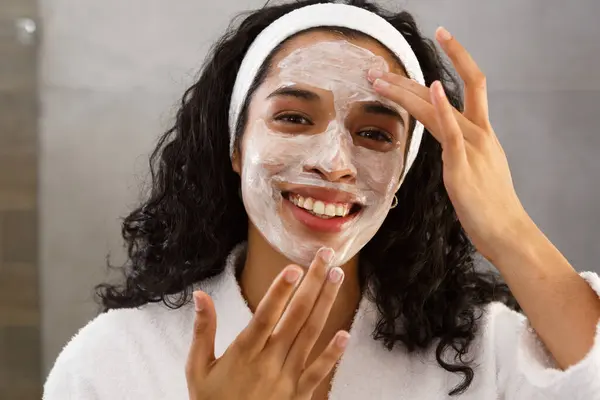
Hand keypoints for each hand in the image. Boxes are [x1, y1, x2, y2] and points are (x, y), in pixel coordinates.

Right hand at [185, 248, 348, 399]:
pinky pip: (318, 372)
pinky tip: (345, 334)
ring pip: (311, 335)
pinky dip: (333, 354)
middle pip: (295, 317)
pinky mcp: (298, 394)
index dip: (280, 291)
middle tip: (325, 257)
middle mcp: (269, 362)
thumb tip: (200, 295)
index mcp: (244, 352)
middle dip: (312, 283)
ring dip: (326, 304)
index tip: (294, 268)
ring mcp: (286, 378)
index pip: (265, 315)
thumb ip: (203, 330)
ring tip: (337, 278)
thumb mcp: (197, 368)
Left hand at [369, 27, 530, 261]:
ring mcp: (472, 147)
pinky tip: (432, 89)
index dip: (459, 56)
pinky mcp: (462, 166)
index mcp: (482, 133)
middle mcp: (479, 133)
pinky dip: (441, 109)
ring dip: (405, 91)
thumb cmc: (489, 205)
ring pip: (437, 108)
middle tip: (378, 70)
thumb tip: (449, 144)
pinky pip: (451, 133)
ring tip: (378, 80)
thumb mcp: (478, 168)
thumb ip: (463, 150)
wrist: (506, 231)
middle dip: (407, 80)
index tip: (442, 37)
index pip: (471, 84)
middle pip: (442, 93)